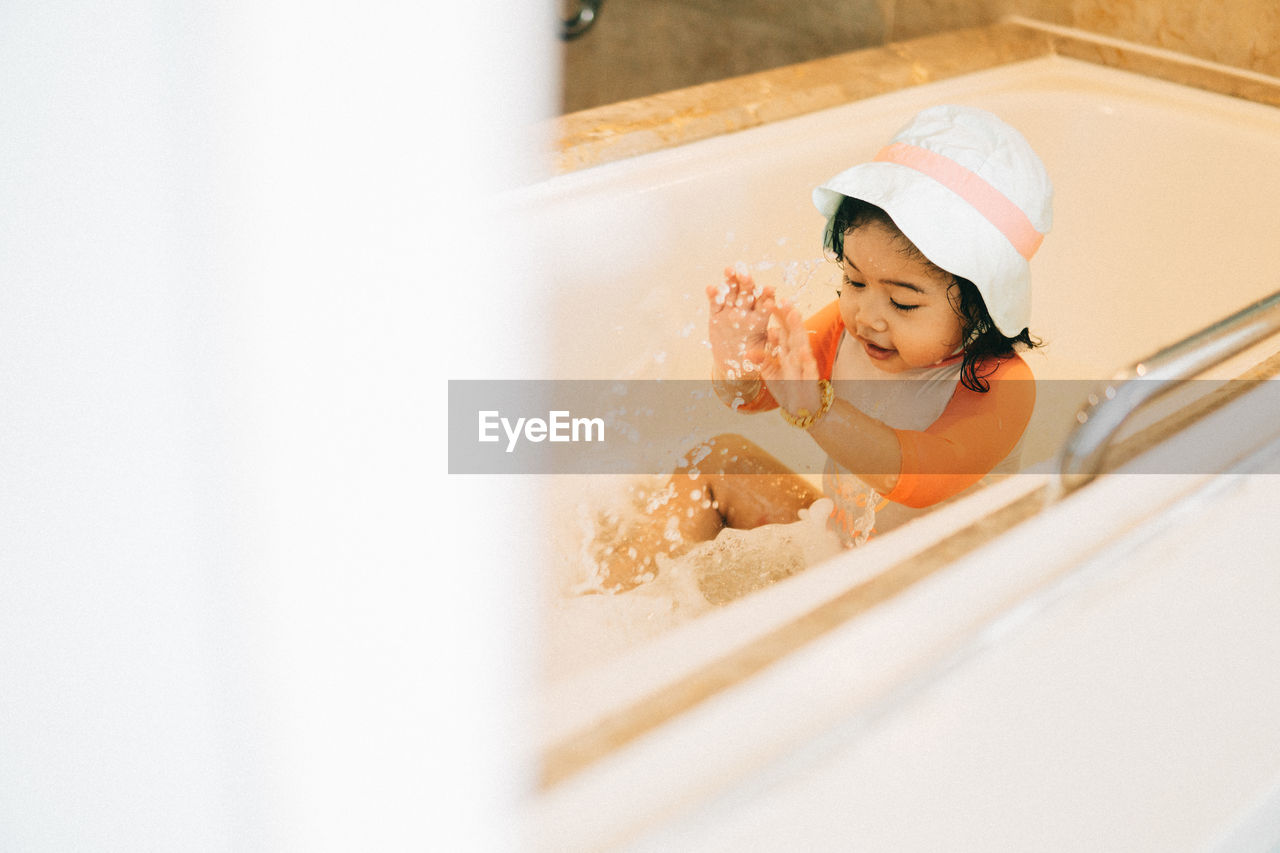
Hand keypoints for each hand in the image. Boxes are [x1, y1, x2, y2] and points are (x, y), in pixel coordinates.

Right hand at [707, 265, 774, 380]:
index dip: (767, 295)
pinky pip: (715, 303)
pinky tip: (711, 287)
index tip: (769, 288)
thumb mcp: (763, 352)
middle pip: (747, 293)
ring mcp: (730, 312)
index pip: (765, 304)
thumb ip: (768, 341)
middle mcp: (746, 311)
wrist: (733, 365)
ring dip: (730, 281)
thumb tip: (777, 333)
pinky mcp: (716, 315)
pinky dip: (713, 295)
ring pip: (731, 293)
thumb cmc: (752, 359)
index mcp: (760, 319)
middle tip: (745, 274)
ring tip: (729, 270)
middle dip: (746, 282)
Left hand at [762, 300, 820, 415]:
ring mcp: (804, 364)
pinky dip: (806, 360)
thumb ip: (761, 360)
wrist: (802, 408)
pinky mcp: (810, 379)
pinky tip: (802, 352)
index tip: (767, 300)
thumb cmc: (787, 387)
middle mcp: (797, 353)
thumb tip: (747, 351)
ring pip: (802, 343)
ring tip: (794, 313)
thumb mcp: (770, 373)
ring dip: (798, 329)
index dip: (776, 315)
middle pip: (792, 330)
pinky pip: (809, 369)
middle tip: (781, 298)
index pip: (781, 328)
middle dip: (787, 315)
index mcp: (786, 349)